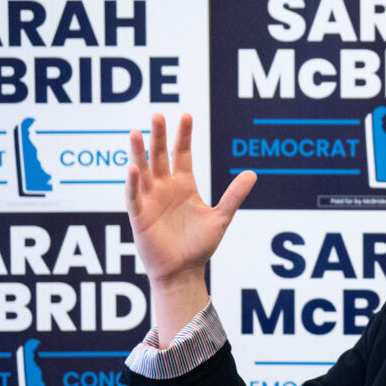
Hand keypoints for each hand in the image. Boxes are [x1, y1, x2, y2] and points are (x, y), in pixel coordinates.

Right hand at [126, 113, 254, 340]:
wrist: (184, 271)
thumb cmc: (199, 245)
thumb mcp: (221, 217)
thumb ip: (234, 195)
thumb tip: (253, 173)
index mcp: (184, 185)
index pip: (182, 154)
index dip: (184, 136)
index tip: (186, 115)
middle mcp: (164, 188)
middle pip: (160, 156)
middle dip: (159, 136)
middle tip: (157, 115)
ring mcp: (150, 200)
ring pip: (142, 170)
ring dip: (139, 152)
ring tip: (136, 131)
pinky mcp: (140, 215)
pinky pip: (133, 195)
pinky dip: (133, 182)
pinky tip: (134, 167)